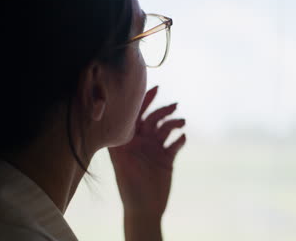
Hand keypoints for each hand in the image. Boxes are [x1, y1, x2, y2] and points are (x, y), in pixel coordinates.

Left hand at [109, 86, 185, 218]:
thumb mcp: (121, 163)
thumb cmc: (129, 187)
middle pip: (154, 118)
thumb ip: (118, 143)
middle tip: (174, 105)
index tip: (156, 88)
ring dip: (174, 123)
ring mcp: (155, 149)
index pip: (135, 115)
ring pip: (166, 128)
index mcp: (129, 139)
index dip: (144, 100)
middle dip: (164, 109)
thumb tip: (113, 121)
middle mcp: (142, 141)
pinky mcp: (167, 158)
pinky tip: (182, 139)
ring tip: (181, 123)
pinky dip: (180, 139)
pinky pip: (175, 143)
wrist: (144, 208)